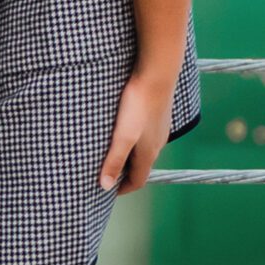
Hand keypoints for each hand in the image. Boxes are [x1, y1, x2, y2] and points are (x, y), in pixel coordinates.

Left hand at [98, 70, 171, 195]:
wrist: (157, 73)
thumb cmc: (138, 104)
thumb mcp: (122, 136)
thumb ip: (114, 161)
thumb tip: (105, 186)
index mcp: (149, 153)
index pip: (138, 180)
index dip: (123, 188)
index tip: (109, 191)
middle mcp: (157, 143)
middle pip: (141, 166)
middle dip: (125, 172)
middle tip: (108, 173)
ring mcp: (159, 128)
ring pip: (144, 149)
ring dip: (130, 155)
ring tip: (113, 152)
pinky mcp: (158, 113)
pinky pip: (147, 134)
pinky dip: (135, 139)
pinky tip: (126, 129)